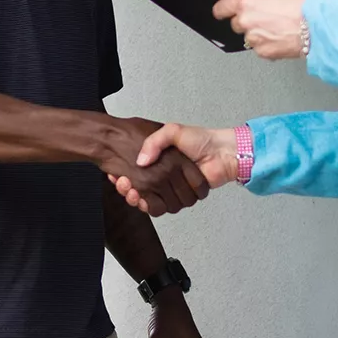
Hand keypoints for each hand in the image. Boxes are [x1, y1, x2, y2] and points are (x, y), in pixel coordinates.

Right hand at [110, 123, 236, 214]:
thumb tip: (141, 161)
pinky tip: (139, 197)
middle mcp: (164, 175)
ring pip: (145, 199)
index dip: (125, 175)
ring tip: (128, 187)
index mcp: (161, 160)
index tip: (116, 173)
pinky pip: (159, 207)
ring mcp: (170, 187)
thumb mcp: (173, 131)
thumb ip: (155, 141)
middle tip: (121, 181)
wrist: (222, 152)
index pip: (136, 172)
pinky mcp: (178, 197)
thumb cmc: (201, 139)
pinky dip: (147, 205)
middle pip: (137, 187)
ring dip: (134, 196)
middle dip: (126, 187)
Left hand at [213, 0, 308, 59]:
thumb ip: (258, 1)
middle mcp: (246, 21)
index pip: (222, 8)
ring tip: (277, 30)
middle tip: (265, 21)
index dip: (220, 11)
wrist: (314, 27)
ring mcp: (253, 38)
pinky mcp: (262, 52)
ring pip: (249, 38)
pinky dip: (267, 45)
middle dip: (247, 23)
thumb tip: (253, 5)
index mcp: (247, 3)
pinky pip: (260, 49)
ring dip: (258, 35)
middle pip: (236, 24)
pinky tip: (280, 38)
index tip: (219, 13)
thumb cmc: (301, 8)